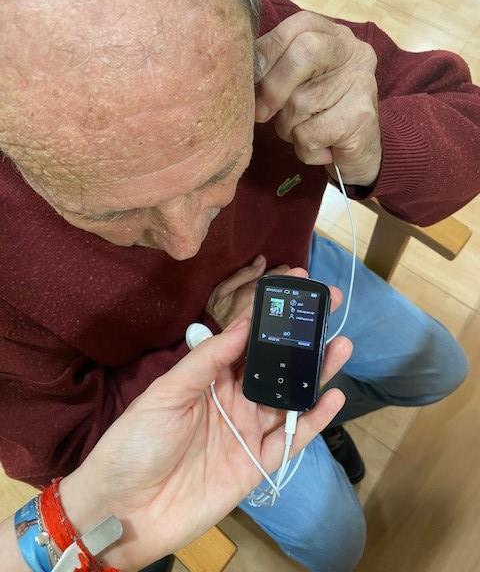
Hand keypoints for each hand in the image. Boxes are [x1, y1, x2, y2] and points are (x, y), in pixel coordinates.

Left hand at [61, 270, 350, 570]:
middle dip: (302, 338)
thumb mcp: (166, 392)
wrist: (124, 509)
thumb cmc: (137, 442)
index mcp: (209, 377)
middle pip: (275, 365)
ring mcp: (247, 432)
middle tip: (330, 308)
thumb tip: (244, 325)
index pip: (246, 339)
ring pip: (290, 397)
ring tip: (341, 345)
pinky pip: (291, 439)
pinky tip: (333, 396)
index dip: (270, 314)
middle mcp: (233, 399)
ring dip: (316, 372)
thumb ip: (207, 360)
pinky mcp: (256, 464)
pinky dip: (314, 420)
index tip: (295, 287)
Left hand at [255, 11, 380, 185]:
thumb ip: (275, 69)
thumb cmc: (320, 118)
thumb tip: (240, 72)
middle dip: (273, 87)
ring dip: (288, 128)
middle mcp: (354, 53)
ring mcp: (361, 84)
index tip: (250, 79)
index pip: (299, 25)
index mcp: (336, 37)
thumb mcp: (297, 85)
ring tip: (305, 134)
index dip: (268, 50)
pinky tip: (321, 150)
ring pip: (300, 102)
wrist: (360, 159)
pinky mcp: (360, 118)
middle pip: (304, 52)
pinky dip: (305, 149)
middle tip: (261, 114)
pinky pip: (309, 134)